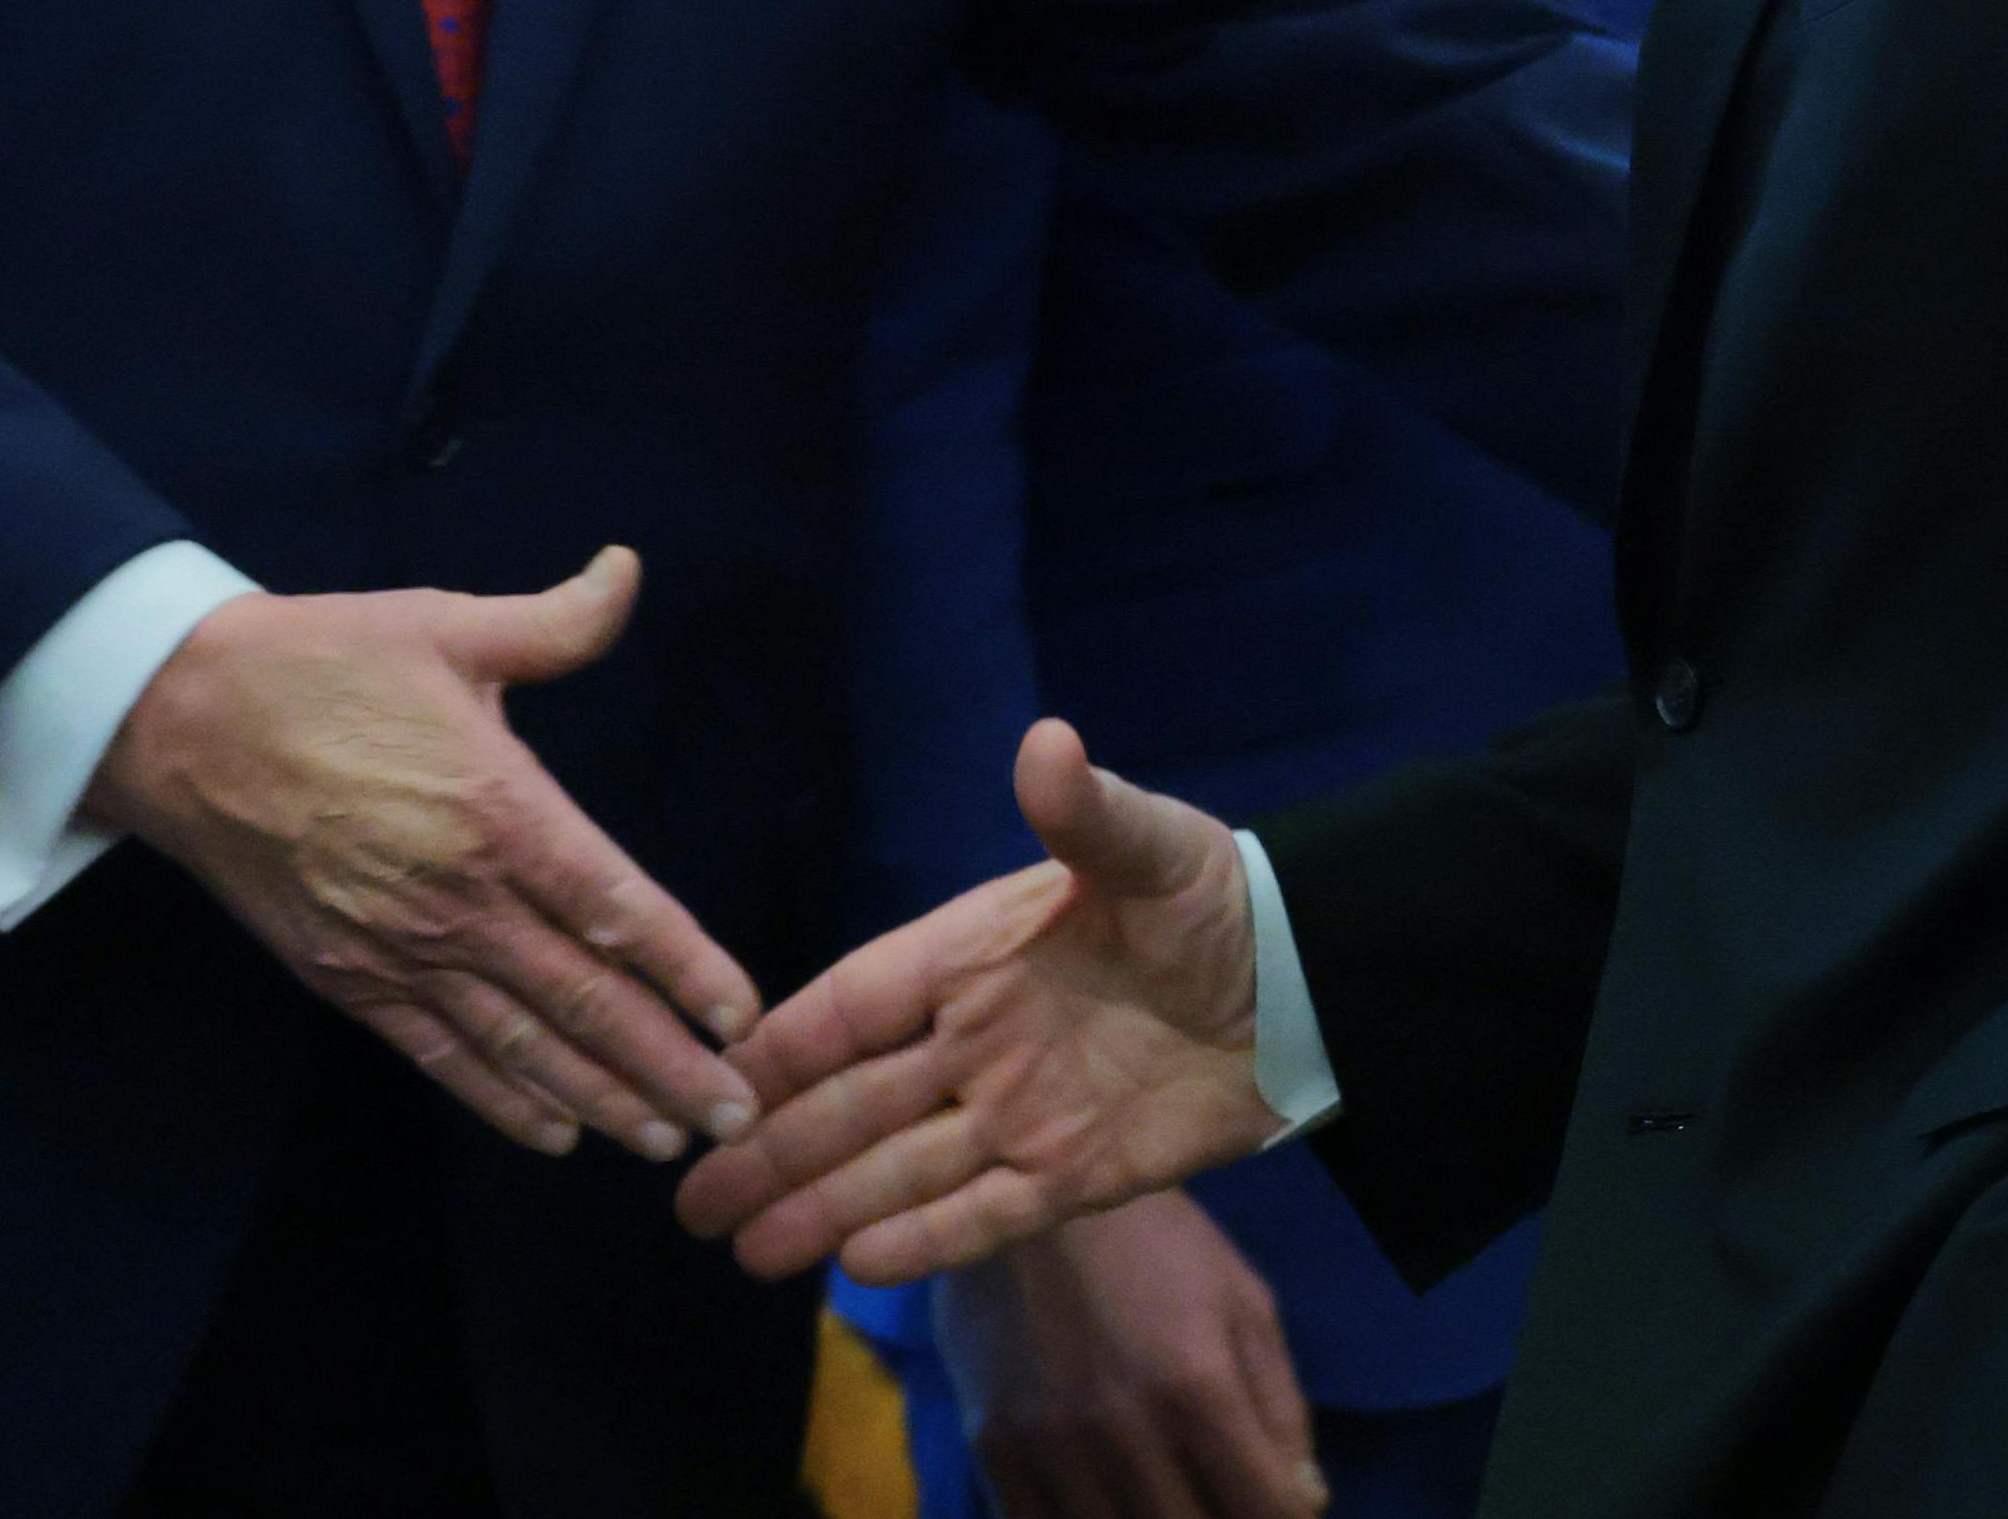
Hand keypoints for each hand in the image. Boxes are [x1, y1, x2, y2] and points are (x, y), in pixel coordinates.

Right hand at [92, 544, 760, 1162]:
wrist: (176, 719)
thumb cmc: (320, 663)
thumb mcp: (446, 624)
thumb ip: (555, 621)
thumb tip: (629, 567)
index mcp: (500, 809)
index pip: (618, 910)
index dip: (686, 970)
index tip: (741, 1020)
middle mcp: (459, 897)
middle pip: (583, 999)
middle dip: (665, 1065)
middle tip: (736, 1116)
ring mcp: (398, 949)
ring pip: (520, 1044)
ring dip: (600, 1098)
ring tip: (669, 1142)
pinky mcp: (346, 978)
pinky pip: (438, 1055)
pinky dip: (500, 1099)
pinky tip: (555, 1133)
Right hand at [678, 719, 1276, 1282]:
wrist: (1315, 984)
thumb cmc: (1224, 900)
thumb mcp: (1155, 848)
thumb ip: (1088, 812)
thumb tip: (1046, 741)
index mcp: (979, 955)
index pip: (857, 1004)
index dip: (787, 1046)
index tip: (714, 1081)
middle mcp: (984, 1040)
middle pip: (857, 1104)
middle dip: (774, 1150)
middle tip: (691, 1202)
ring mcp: (1025, 1112)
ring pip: (901, 1170)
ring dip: (825, 1210)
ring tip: (744, 1254)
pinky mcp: (1077, 1173)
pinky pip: (984, 1214)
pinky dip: (923, 1241)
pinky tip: (855, 1266)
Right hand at [937, 1187, 1325, 1518]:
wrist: (1038, 1197)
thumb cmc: (1159, 1243)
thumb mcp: (1244, 1304)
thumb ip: (1279, 1407)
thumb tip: (1305, 1502)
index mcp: (1198, 1388)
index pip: (1264, 1508)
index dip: (1285, 1518)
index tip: (1281, 1509)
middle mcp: (1123, 1428)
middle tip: (1219, 1498)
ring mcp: (1050, 1443)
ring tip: (1168, 1497)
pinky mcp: (991, 1445)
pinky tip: (1104, 1501)